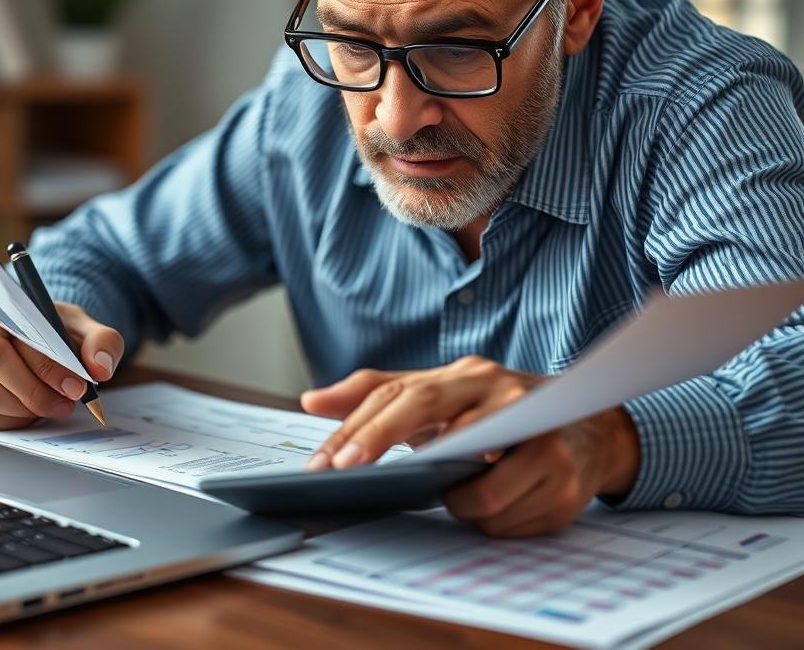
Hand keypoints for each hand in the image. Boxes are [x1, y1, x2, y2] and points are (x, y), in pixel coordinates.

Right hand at [0, 301, 123, 429]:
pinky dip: (9, 420)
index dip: (41, 371)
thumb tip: (99, 368)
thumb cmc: (55, 330)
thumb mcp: (84, 328)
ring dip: (21, 410)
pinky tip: (30, 409)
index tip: (76, 387)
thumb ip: (101, 341)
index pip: (2, 346)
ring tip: (51, 404)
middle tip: (66, 404)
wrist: (37, 335)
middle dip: (32, 396)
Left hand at [301, 357, 640, 535]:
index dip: (362, 425)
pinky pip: (509, 517)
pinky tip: (495, 510)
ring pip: (475, 486)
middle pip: (429, 408)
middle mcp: (503, 392)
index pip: (404, 392)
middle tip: (347, 470)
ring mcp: (538, 434)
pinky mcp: (564, 477)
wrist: (586, 428)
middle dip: (381, 439)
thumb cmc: (497, 415)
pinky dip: (491, 522)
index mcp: (468, 375)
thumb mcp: (441, 398)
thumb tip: (311, 400)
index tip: (327, 460)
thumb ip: (378, 394)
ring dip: (455, 503)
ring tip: (454, 497)